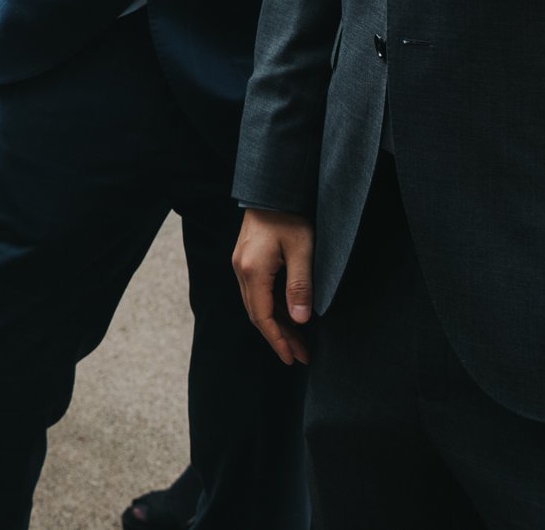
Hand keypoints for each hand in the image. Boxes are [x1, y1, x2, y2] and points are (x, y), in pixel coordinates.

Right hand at [231, 208, 314, 366]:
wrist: (273, 187)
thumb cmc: (290, 216)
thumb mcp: (302, 250)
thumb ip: (300, 286)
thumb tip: (300, 320)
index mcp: (252, 271)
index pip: (262, 317)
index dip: (277, 340)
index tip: (292, 358)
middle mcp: (241, 269)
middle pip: (257, 314)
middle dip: (279, 337)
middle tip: (300, 355)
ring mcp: (241, 263)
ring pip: (256, 303)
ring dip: (276, 324)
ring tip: (298, 341)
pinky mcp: (246, 258)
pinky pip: (257, 291)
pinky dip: (272, 307)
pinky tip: (288, 314)